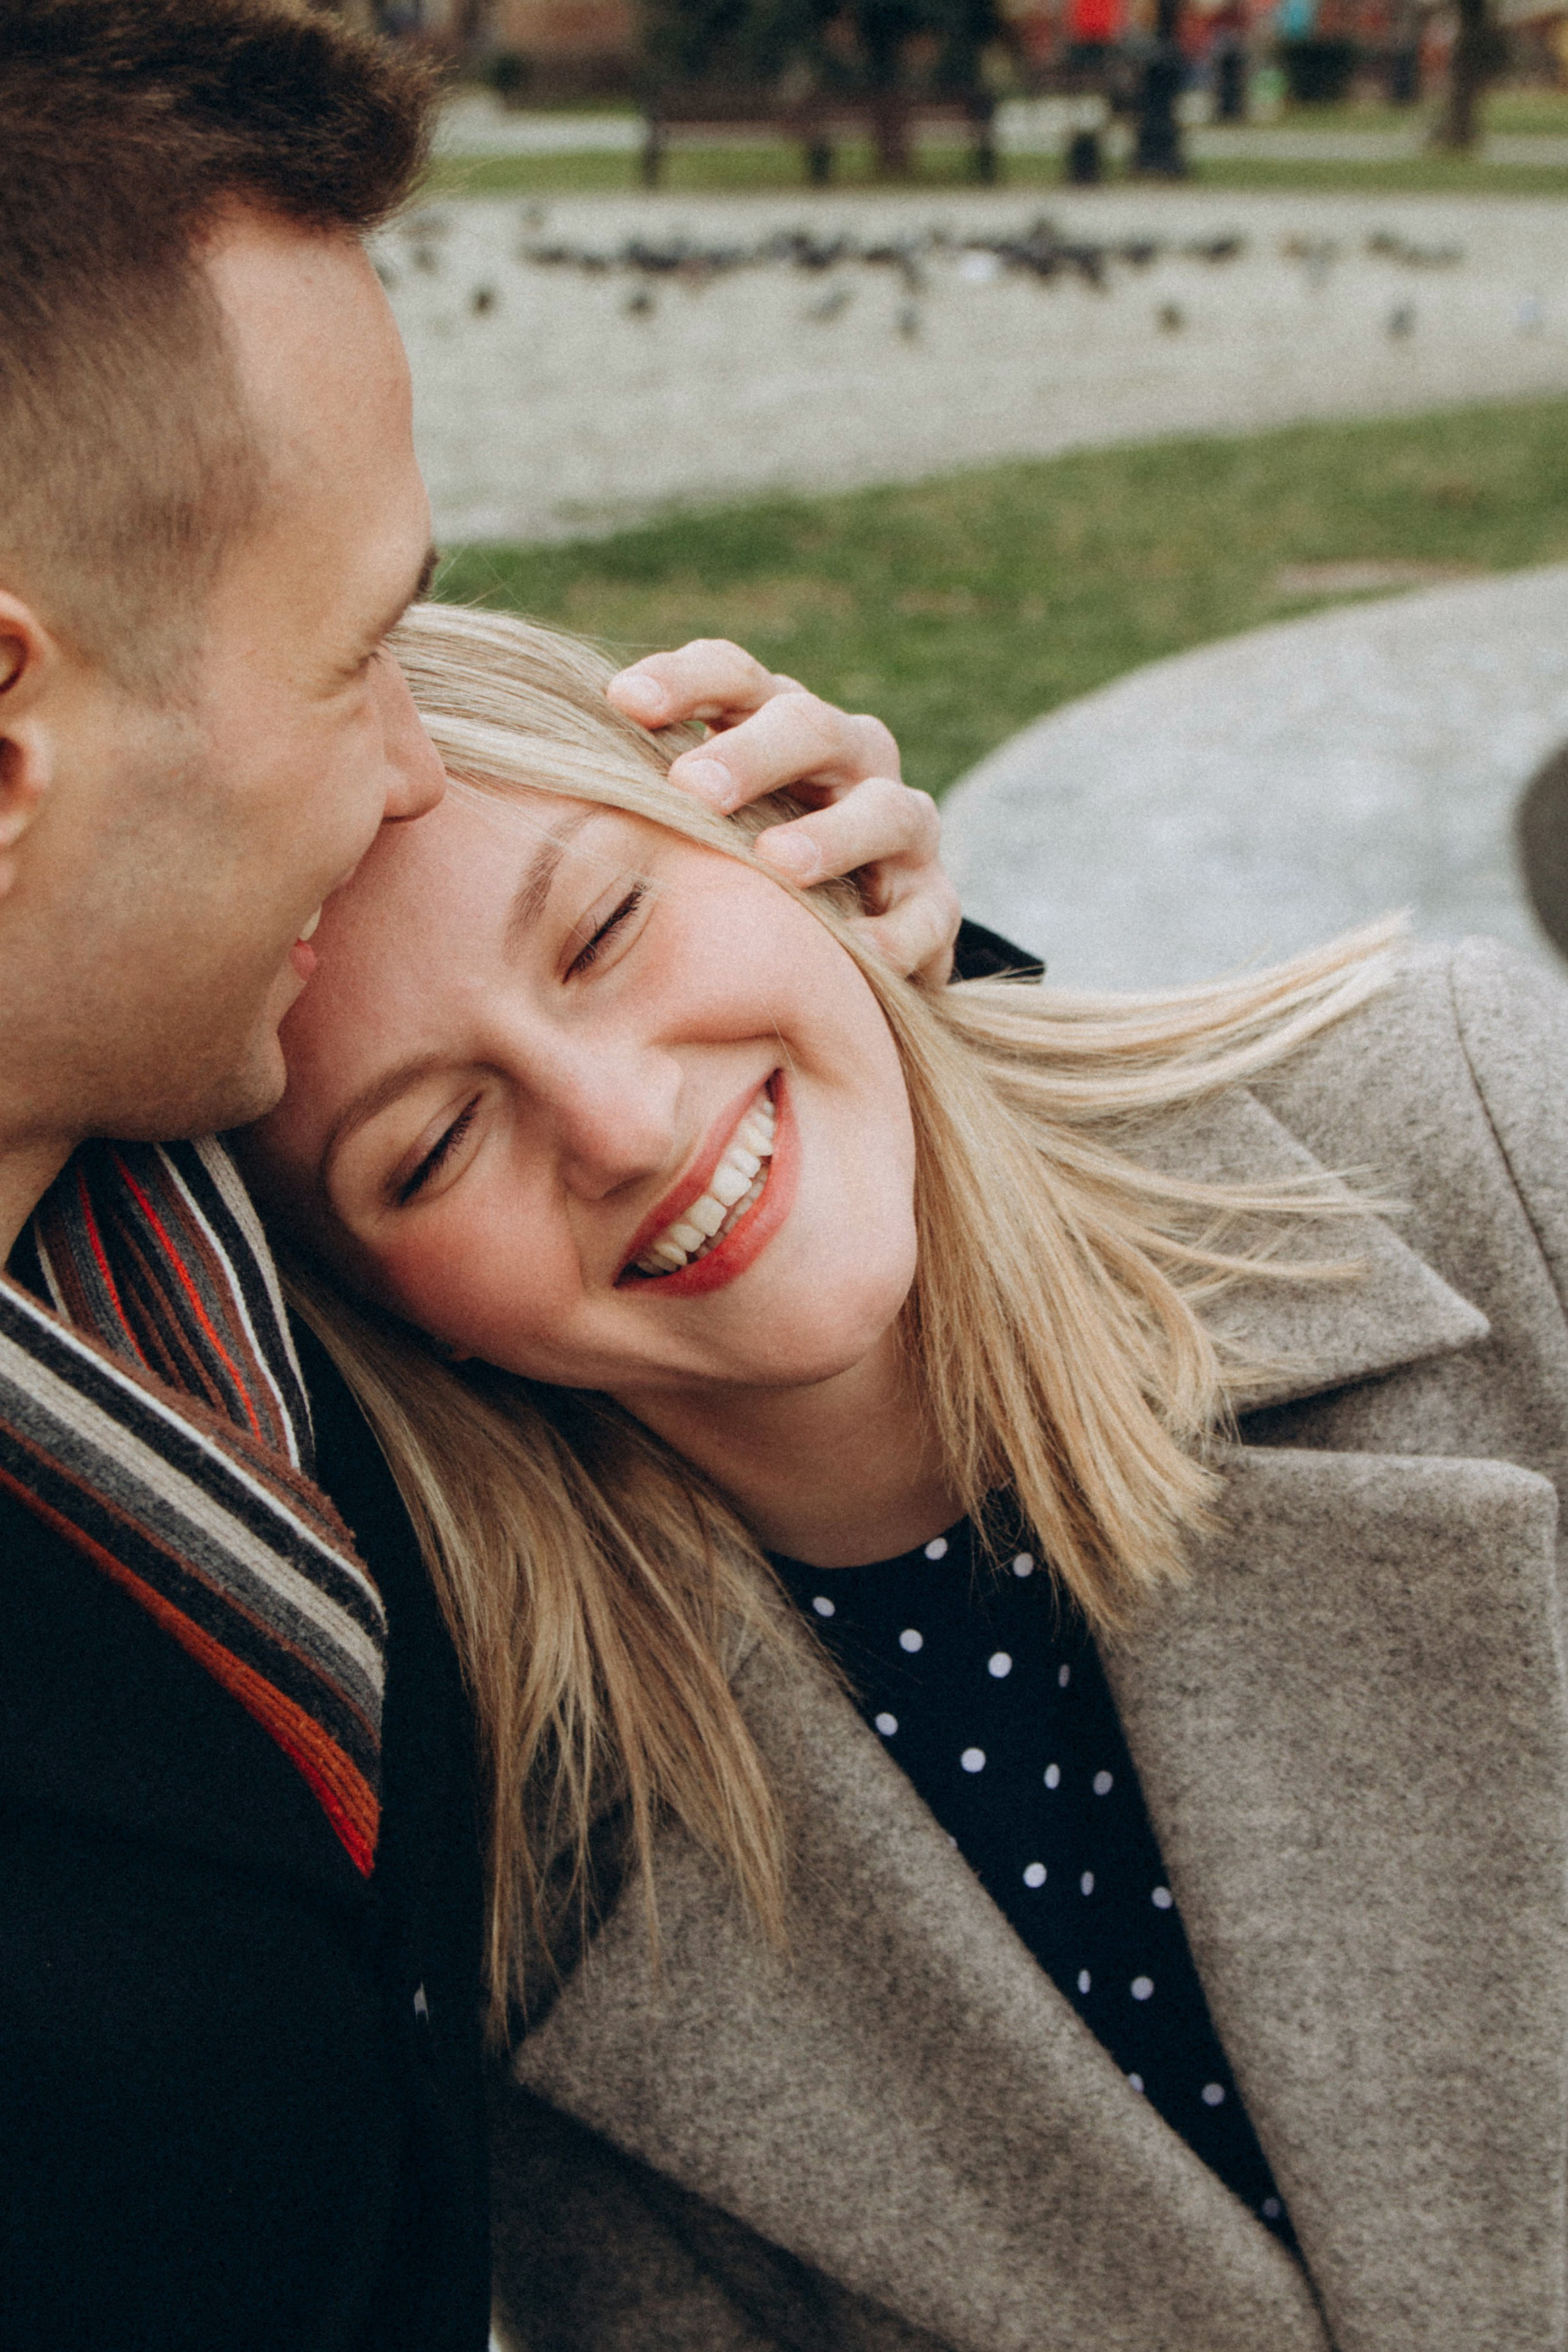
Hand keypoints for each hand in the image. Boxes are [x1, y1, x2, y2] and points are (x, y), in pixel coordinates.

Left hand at [607, 639, 959, 986]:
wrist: (838, 954)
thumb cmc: (737, 874)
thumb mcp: (696, 827)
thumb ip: (644, 797)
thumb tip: (529, 774)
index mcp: (778, 726)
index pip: (735, 677)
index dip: (684, 680)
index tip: (623, 702)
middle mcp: (849, 762)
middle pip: (810, 727)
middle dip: (752, 751)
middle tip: (691, 786)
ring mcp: (900, 831)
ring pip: (885, 811)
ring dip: (831, 834)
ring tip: (775, 863)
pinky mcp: (933, 903)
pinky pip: (927, 912)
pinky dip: (895, 932)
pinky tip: (854, 953)